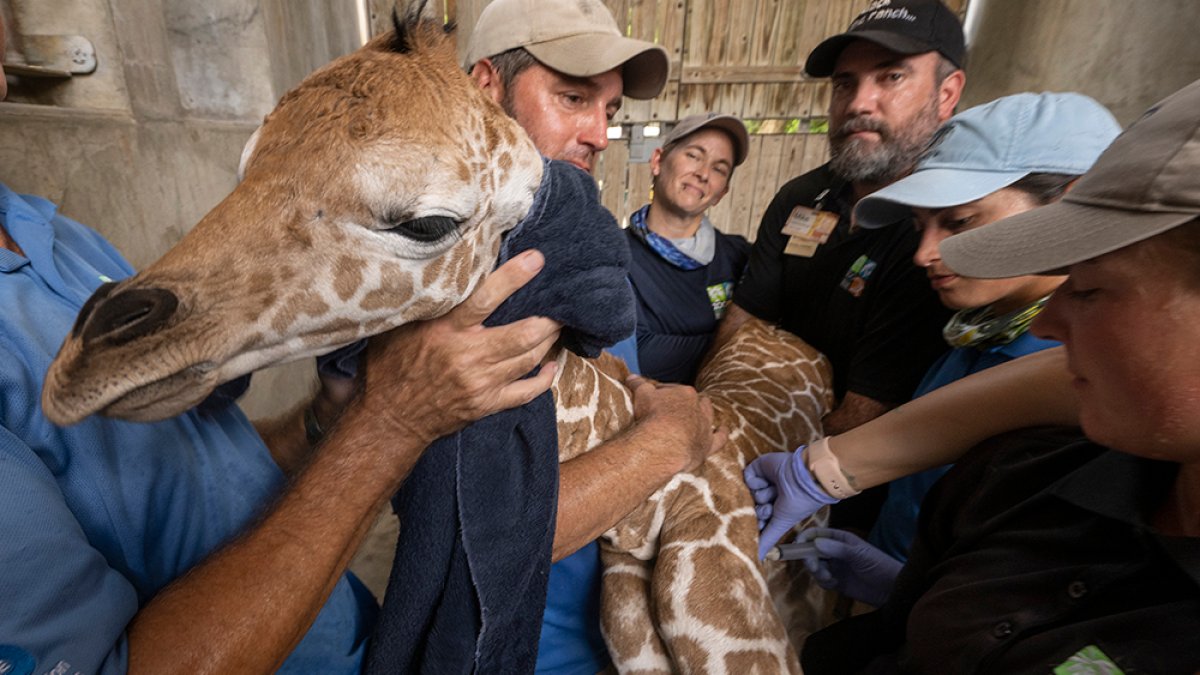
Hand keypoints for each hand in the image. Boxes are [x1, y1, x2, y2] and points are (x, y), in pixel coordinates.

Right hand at [354, 250, 561, 445]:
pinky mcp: (487, 404)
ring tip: (555, 326)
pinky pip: (527, 392)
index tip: (537, 260)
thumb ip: (426, 302)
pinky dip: (545, 378)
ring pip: (529, 358)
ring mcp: (481, 383)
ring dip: (548, 341)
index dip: (514, 277)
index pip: (485, 298)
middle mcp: (467, 356)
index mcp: (445, 330)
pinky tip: (551, 365)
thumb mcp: (400, 326)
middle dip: (548, 318)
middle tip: (561, 304)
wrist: (389, 418)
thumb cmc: (391, 365)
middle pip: (523, 334)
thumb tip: (445, 268)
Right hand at [626, 375, 726, 473]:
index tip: (655, 399)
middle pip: (694, 400)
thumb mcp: (641, 395)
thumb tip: (631, 376)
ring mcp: (705, 426)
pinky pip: (720, 438)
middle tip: (674, 406)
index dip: (664, 393)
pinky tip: (723, 429)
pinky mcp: (708, 444)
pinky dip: (722, 433)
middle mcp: (698, 408)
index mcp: (684, 393)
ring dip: (703, 412)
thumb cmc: (652, 417)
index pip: (673, 389)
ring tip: (697, 413)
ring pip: (708, 414)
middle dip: (686, 401)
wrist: (665, 443)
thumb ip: (638, 383)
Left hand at [743, 447, 838, 559]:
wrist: (805, 478)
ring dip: (764, 494)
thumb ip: (766, 540)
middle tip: (772, 507)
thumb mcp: (780, 524)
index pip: (756, 518)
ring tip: (777, 490)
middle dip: (761, 509)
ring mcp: (762, 481)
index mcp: (774, 509)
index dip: (757, 522)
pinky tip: (770, 480)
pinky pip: (747, 477)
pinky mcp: (758, 468)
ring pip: (749, 493)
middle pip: (750, 507)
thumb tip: (756, 560)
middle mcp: (768, 495)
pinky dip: (757, 481)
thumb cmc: (797, 503)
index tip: (762, 524)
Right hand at [795, 527, 901, 606]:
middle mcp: (834, 551)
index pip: (817, 534)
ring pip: (815, 567)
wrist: (891, 590)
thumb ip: (838, 549)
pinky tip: (835, 584)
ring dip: (818, 572)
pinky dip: (824, 582)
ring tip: (829, 577)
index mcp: (840, 539)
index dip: (805, 538)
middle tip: (815, 567)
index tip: (797, 546)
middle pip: (811, 551)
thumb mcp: (859, 555)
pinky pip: (821, 580)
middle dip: (810, 559)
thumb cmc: (879, 565)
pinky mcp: (836, 581)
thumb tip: (815, 542)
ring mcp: (835, 566)